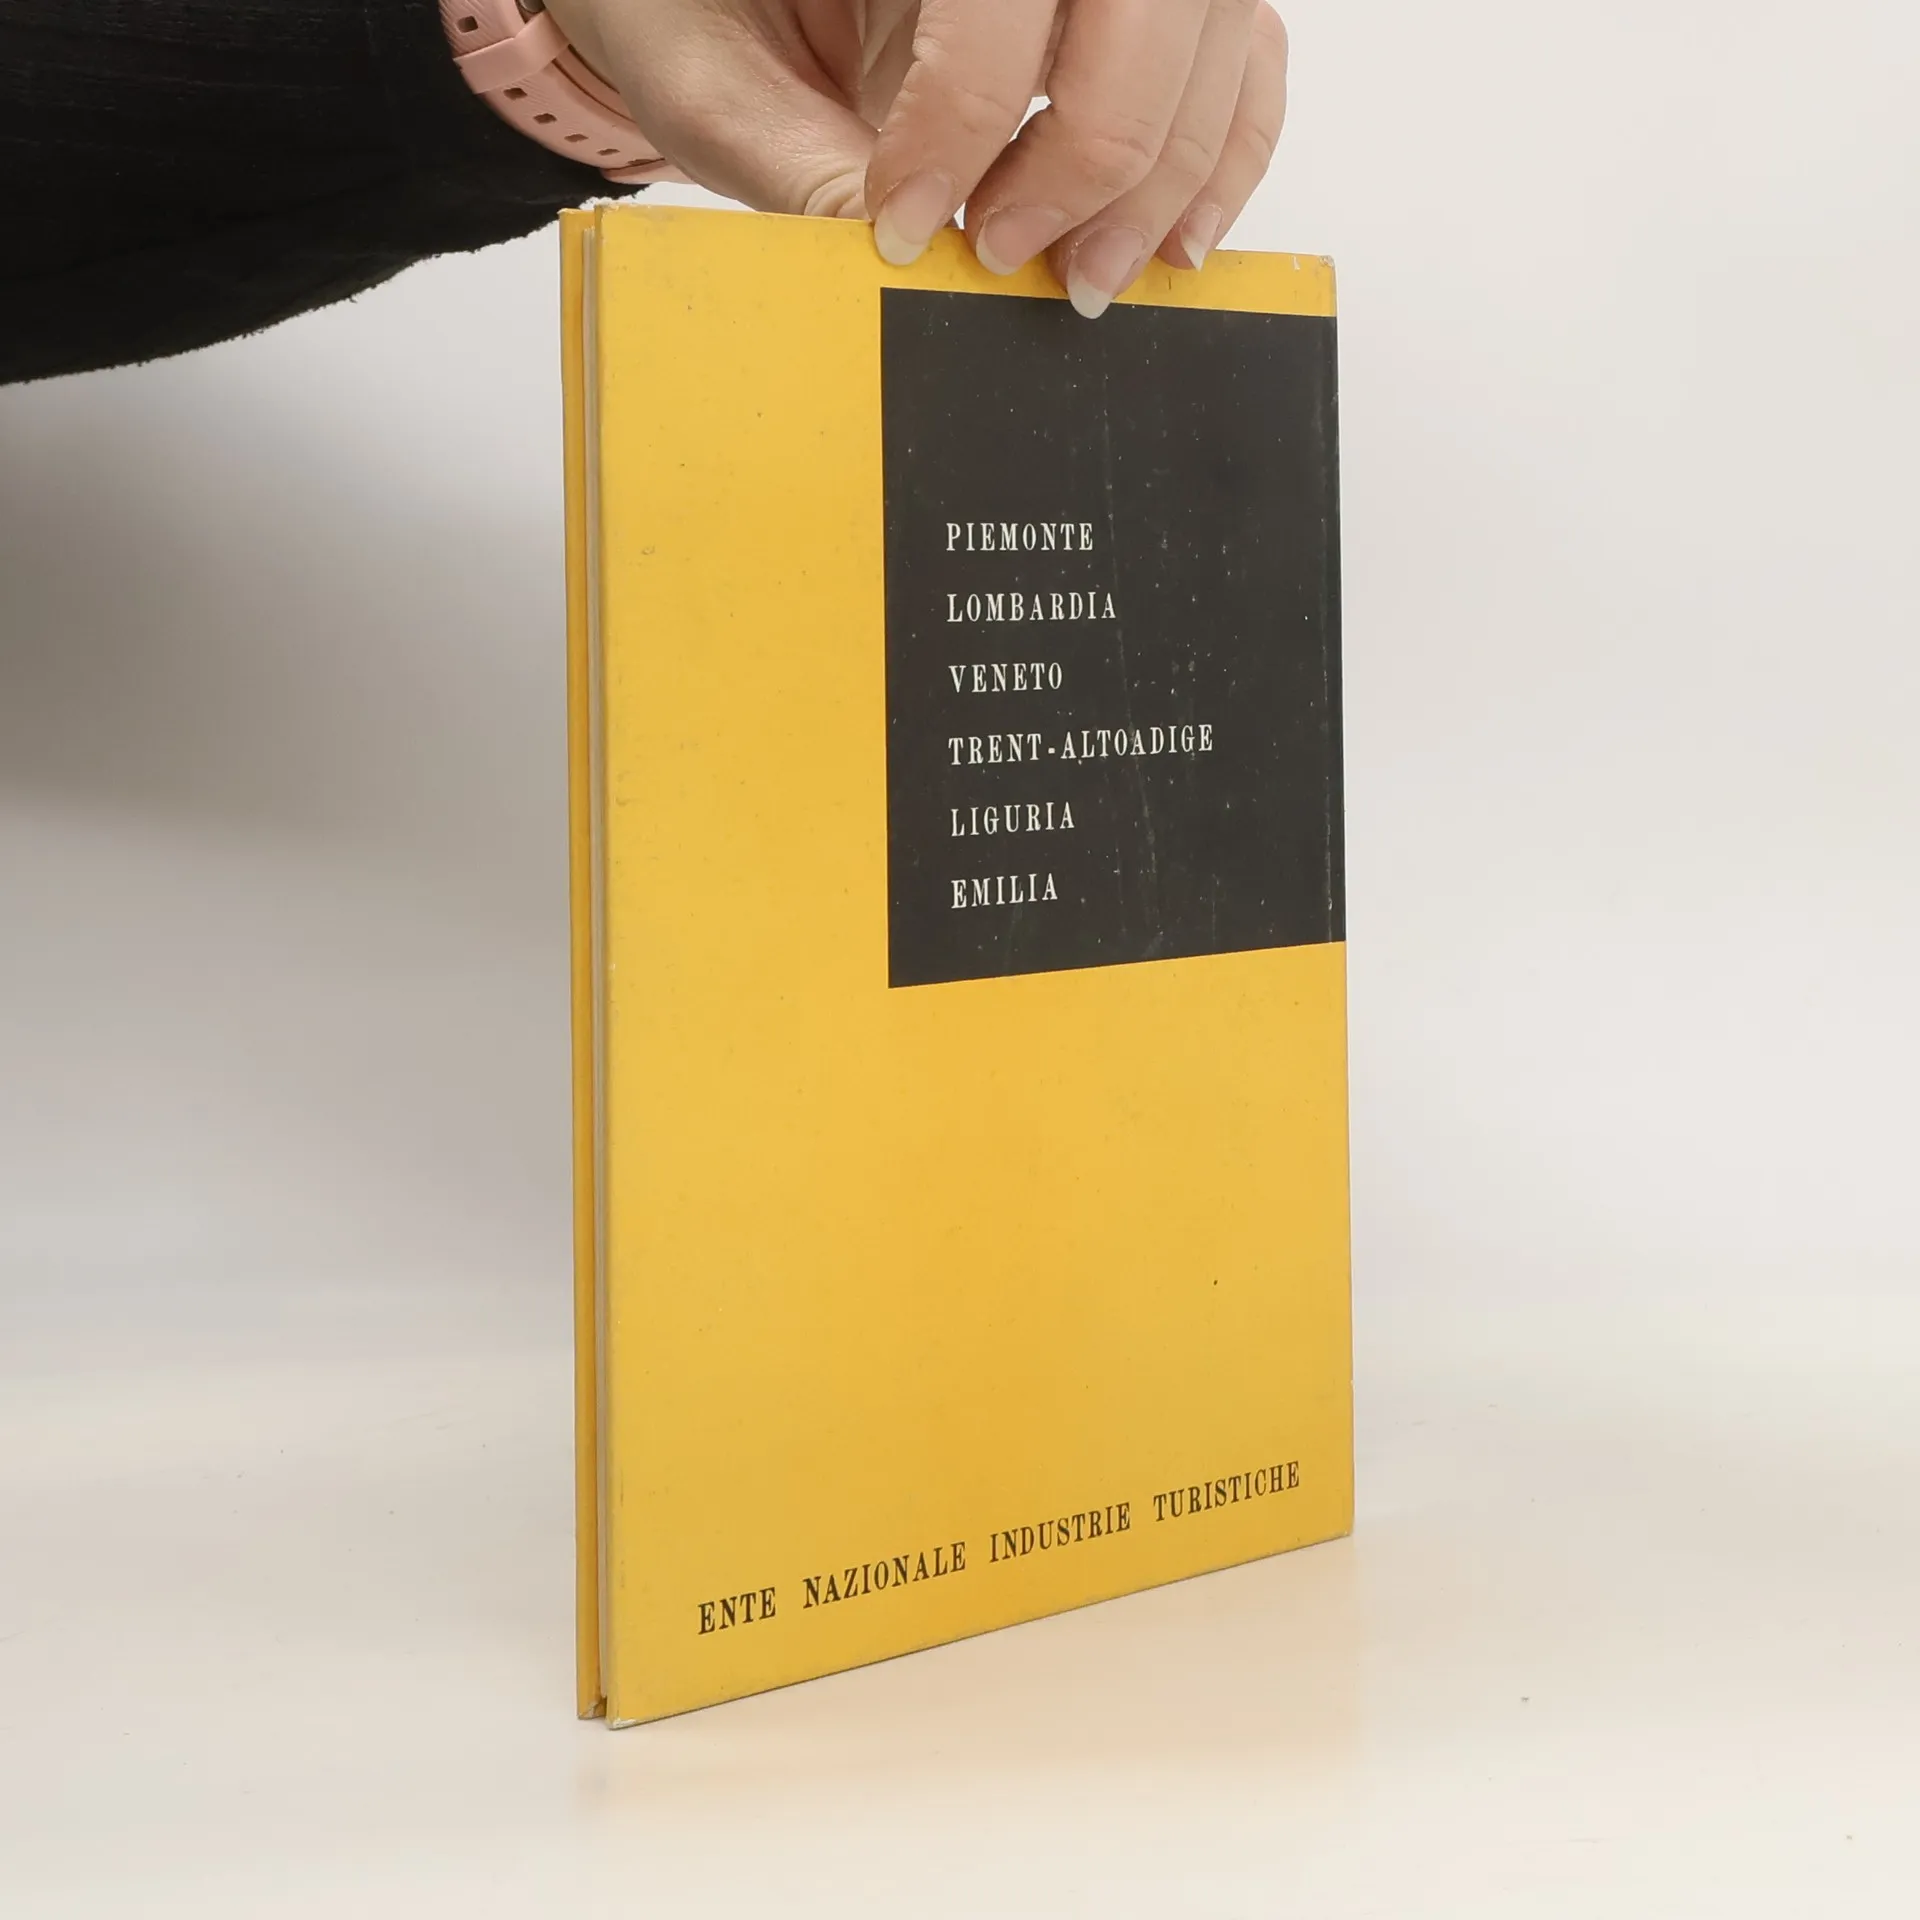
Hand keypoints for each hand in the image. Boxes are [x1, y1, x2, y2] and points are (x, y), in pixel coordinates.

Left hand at [540, 0, 1288, 317]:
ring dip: (1167, 175)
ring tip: (1085, 275)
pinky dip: (1224, 152)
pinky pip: (1244, 53)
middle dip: (1090, 156)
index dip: (962, 119)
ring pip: (1217, 33)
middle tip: (1007, 256)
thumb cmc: (702, 6)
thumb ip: (796, 165)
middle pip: (1144, 7)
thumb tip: (901, 267)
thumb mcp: (707, 76)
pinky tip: (1169, 238)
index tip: (906, 223)